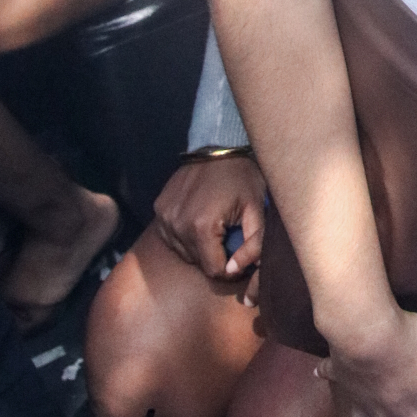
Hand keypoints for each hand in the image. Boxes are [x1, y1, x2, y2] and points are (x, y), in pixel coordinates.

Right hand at [154, 156, 265, 299]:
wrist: (217, 145)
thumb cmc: (242, 176)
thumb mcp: (257, 210)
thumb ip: (254, 245)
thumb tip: (235, 271)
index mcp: (201, 227)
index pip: (214, 271)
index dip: (231, 267)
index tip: (241, 252)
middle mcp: (177, 225)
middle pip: (199, 263)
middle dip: (217, 255)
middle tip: (230, 234)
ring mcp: (164, 217)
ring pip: (185, 253)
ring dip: (201, 247)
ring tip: (216, 225)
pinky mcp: (159, 210)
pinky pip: (173, 238)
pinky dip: (186, 235)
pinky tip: (200, 218)